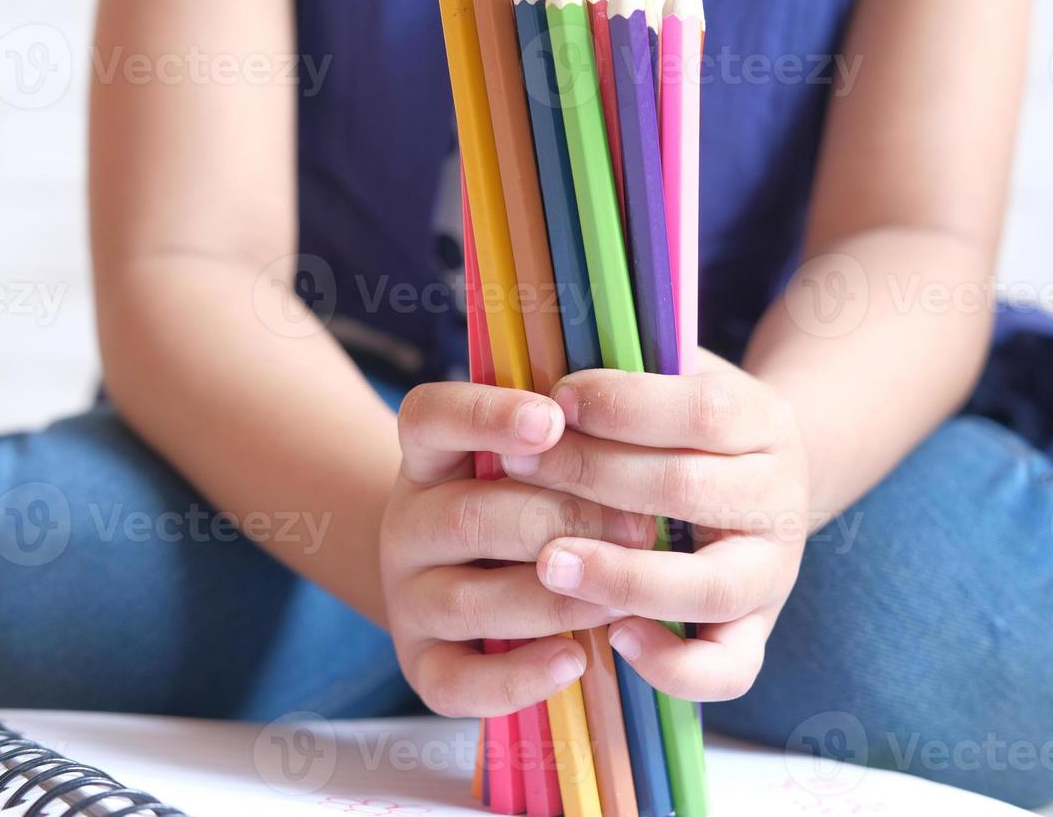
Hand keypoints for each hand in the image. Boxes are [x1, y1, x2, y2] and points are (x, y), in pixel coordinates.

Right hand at [380, 382, 653, 717]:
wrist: (483, 575)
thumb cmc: (543, 494)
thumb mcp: (549, 445)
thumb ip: (580, 415)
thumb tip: (641, 368)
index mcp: (432, 454)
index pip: (430, 417)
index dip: (485, 416)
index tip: (552, 418)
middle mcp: (408, 522)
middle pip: (467, 516)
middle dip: (562, 521)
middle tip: (643, 528)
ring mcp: (409, 597)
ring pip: (466, 600)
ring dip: (552, 599)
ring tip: (624, 597)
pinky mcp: (423, 666)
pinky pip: (456, 683)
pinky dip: (517, 677)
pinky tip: (575, 660)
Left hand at [501, 354, 811, 701]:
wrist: (763, 481)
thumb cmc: (688, 425)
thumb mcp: (678, 378)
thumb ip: (629, 369)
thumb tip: (542, 360)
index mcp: (765, 423)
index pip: (701, 411)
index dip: (623, 405)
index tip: (554, 399)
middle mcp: (780, 500)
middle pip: (688, 490)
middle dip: (592, 477)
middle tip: (512, 469)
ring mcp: (774, 573)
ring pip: (711, 588)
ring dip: (622, 576)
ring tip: (547, 564)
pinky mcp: (757, 633)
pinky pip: (728, 670)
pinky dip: (672, 664)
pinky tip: (613, 638)